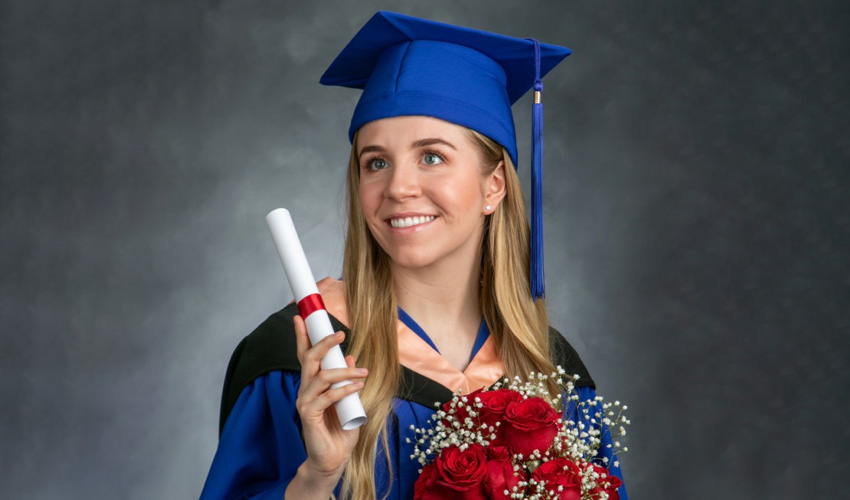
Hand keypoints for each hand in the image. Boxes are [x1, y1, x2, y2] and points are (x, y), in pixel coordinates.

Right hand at [293, 315, 366, 485]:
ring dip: (344, 371)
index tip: (302, 317)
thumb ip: (347, 379)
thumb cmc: (340, 430)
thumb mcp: (349, 399)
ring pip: (320, 376)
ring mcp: (305, 402)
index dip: (303, 336)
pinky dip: (344, 389)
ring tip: (363, 371)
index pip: (305, 355)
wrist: (334, 460)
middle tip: (340, 334)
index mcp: (313, 384)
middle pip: (308, 359)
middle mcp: (306, 390)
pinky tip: (357, 387)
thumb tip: (351, 357)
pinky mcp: (308, 415)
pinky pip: (327, 396)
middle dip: (323, 343)